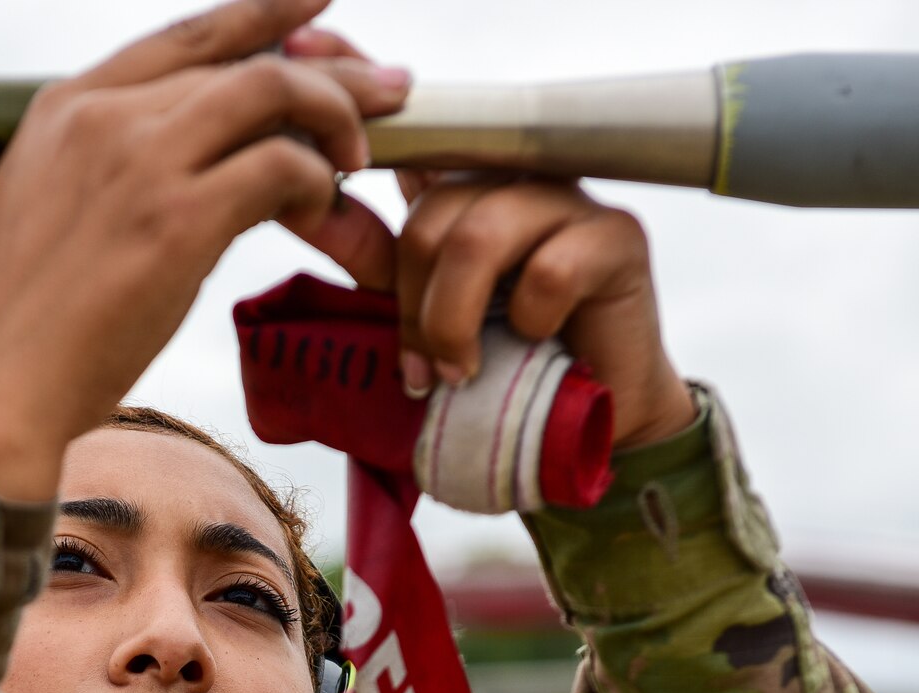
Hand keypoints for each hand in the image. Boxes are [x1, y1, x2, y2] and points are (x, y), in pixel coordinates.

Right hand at [0, 0, 411, 501]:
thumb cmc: (22, 330)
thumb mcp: (43, 212)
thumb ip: (102, 168)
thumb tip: (173, 170)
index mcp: (66, 106)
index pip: (186, 35)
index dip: (263, 12)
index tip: (319, 4)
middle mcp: (103, 115)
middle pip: (244, 56)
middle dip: (331, 66)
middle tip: (393, 88)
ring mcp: (142, 160)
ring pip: (274, 90)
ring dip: (336, 117)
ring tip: (363, 158)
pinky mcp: (178, 219)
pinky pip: (283, 167)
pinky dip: (320, 185)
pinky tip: (327, 214)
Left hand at [286, 32, 698, 450]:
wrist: (591, 418)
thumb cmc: (502, 362)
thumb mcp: (425, 308)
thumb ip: (374, 257)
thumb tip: (305, 201)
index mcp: (464, 184)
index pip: (412, 121)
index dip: (356, 77)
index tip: (301, 49)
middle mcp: (514, 176)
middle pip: (430, 212)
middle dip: (412, 304)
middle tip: (418, 369)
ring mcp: (569, 199)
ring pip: (478, 237)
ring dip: (454, 322)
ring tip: (459, 372)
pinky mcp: (617, 236)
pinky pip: (548, 270)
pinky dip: (530, 321)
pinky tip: (537, 341)